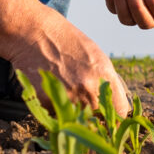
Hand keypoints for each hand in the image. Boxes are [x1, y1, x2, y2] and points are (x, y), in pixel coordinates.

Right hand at [14, 11, 129, 114]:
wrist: (33, 32)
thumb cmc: (65, 41)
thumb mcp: (95, 56)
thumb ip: (106, 82)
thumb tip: (113, 105)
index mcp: (104, 75)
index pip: (120, 112)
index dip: (114, 116)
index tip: (107, 115)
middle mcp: (88, 88)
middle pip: (99, 121)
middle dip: (93, 118)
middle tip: (83, 105)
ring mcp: (67, 96)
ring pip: (77, 121)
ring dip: (73, 114)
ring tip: (64, 92)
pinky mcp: (47, 102)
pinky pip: (56, 115)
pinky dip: (54, 108)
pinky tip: (50, 89)